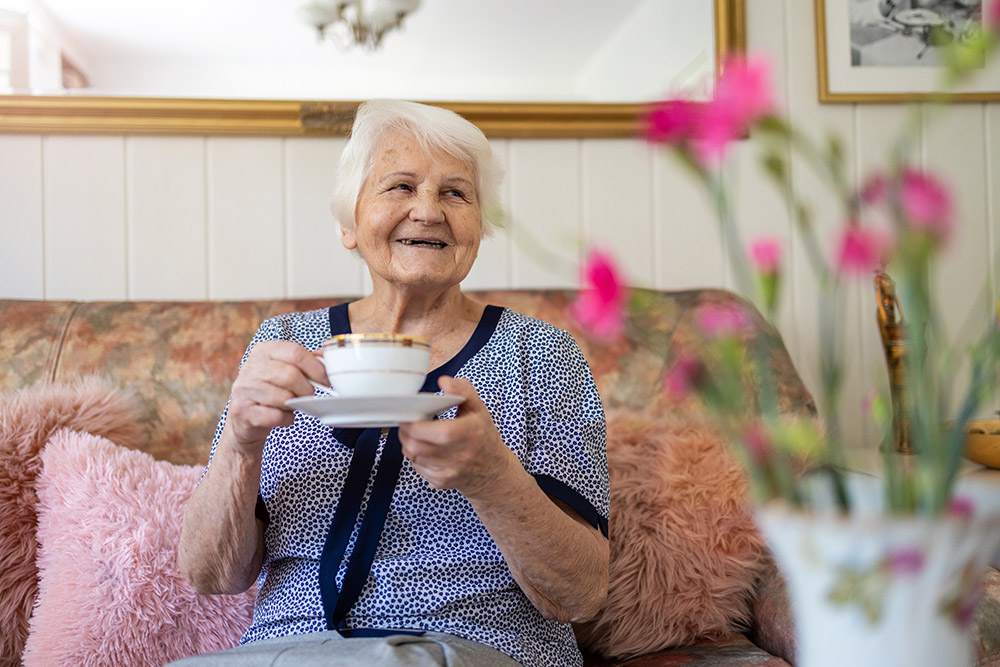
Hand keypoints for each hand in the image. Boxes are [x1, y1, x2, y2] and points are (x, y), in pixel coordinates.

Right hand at [224, 341, 327, 454]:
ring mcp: (245, 388)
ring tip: (292, 404)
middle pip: (291, 375)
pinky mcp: (243, 410)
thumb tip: (328, 355)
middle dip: (306, 389)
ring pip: (284, 397)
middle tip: (308, 394)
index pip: (295, 352)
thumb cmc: (269, 389)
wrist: (244, 416)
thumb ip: (306, 361)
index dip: (315, 367)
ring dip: (295, 404)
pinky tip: (283, 415)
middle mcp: (251, 366)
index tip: (325, 379)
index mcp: (264, 350)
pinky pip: (276, 416)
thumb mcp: (284, 368)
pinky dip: (286, 419)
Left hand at [398, 376, 518, 499]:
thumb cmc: (484, 437)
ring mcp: (448, 471)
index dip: (414, 423)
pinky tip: (427, 449)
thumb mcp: (479, 409)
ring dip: (409, 443)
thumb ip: (463, 390)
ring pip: (412, 455)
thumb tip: (444, 381)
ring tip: (418, 434)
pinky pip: (417, 466)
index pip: (431, 431)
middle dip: (406, 432)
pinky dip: (416, 456)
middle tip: (410, 422)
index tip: (411, 414)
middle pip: (414, 445)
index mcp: (468, 433)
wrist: (493, 471)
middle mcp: (459, 456)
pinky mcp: (440, 482)